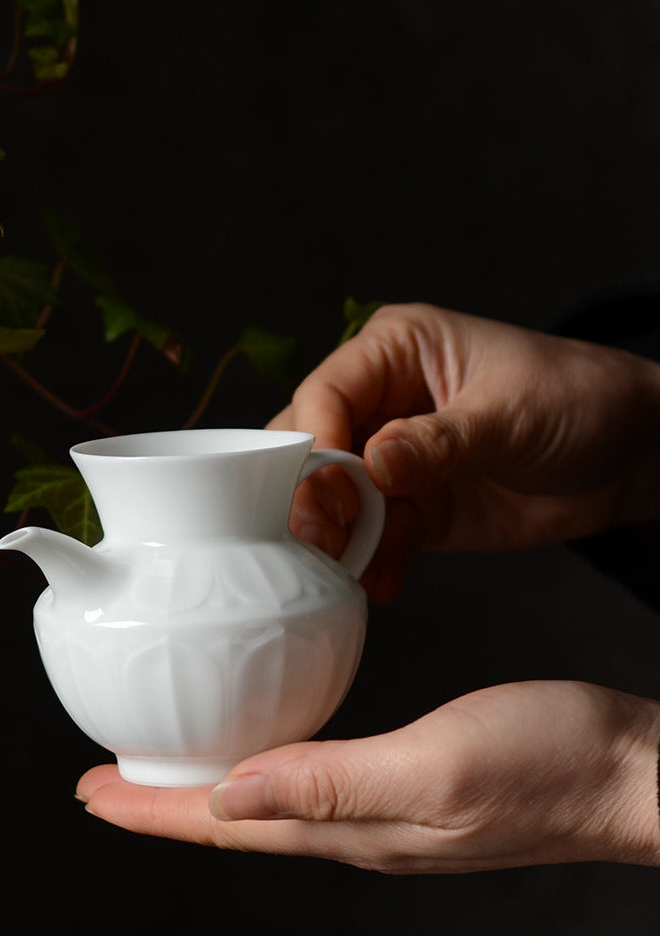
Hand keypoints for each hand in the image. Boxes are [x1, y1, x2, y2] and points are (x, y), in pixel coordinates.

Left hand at [75, 681, 659, 872]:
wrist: (633, 770)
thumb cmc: (551, 762)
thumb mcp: (437, 764)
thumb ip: (334, 782)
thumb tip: (232, 797)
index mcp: (358, 828)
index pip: (229, 827)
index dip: (154, 810)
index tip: (88, 791)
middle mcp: (364, 828)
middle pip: (239, 822)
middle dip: (167, 801)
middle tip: (107, 777)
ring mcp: (392, 811)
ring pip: (274, 805)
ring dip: (214, 788)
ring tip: (171, 763)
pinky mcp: (418, 784)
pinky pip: (318, 782)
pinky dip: (273, 767)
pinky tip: (274, 743)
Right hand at [270, 304, 659, 601]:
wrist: (631, 458)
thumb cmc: (578, 399)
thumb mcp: (511, 415)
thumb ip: (440, 442)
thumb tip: (374, 463)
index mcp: (396, 351)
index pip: (327, 392)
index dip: (316, 442)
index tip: (328, 489)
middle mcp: (383, 402)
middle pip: (310, 445)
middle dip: (309, 493)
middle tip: (320, 535)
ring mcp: (395, 460)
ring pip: (334, 500)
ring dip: (335, 537)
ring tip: (346, 570)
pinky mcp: (416, 509)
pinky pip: (376, 539)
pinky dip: (373, 563)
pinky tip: (381, 584)